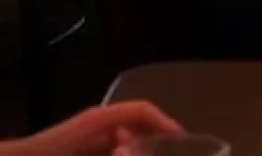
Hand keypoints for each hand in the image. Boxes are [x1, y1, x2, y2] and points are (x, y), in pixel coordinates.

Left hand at [0, 102, 181, 155]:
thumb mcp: (89, 140)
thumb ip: (118, 151)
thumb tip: (132, 149)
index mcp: (99, 120)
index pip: (142, 111)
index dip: (166, 124)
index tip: (183, 143)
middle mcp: (95, 124)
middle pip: (135, 127)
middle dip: (148, 146)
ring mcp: (85, 138)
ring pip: (121, 142)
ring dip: (131, 152)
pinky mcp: (79, 150)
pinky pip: (106, 150)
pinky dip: (117, 154)